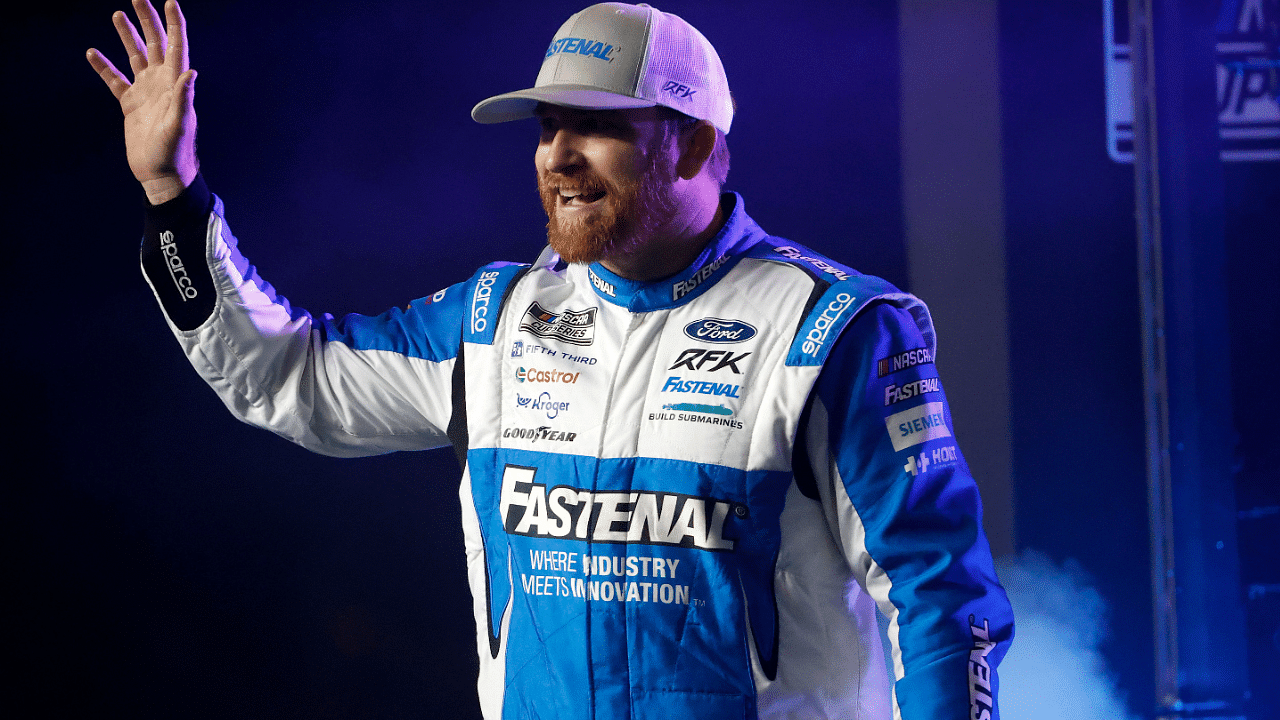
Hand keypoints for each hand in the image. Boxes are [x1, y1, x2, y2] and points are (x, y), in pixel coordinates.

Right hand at [87, 0, 196, 204]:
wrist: (161, 175)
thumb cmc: (174, 153)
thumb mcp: (180, 125)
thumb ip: (185, 98)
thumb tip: (191, 71)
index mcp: (174, 85)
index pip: (176, 47)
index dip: (174, 25)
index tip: (170, 2)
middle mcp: (161, 84)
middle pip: (154, 45)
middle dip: (148, 21)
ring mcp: (145, 93)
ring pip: (135, 57)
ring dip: (127, 36)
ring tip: (119, 14)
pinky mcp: (131, 105)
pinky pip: (115, 80)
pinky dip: (104, 67)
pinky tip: (93, 53)